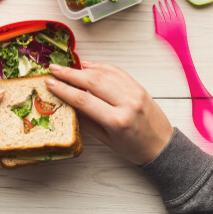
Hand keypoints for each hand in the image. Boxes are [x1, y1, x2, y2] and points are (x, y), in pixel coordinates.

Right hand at [45, 62, 172, 164]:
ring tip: (66, 66)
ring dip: (83, 68)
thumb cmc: (134, 148)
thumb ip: (87, 120)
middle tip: (53, 69)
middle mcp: (127, 102)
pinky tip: (87, 65)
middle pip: (92, 82)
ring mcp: (134, 92)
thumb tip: (69, 104)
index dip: (64, 89)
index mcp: (117, 120)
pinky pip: (116, 71)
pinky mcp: (139, 86)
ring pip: (104, 73)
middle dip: (70, 74)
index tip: (50, 82)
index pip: (84, 100)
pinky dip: (100, 66)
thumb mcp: (107, 140)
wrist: (162, 145)